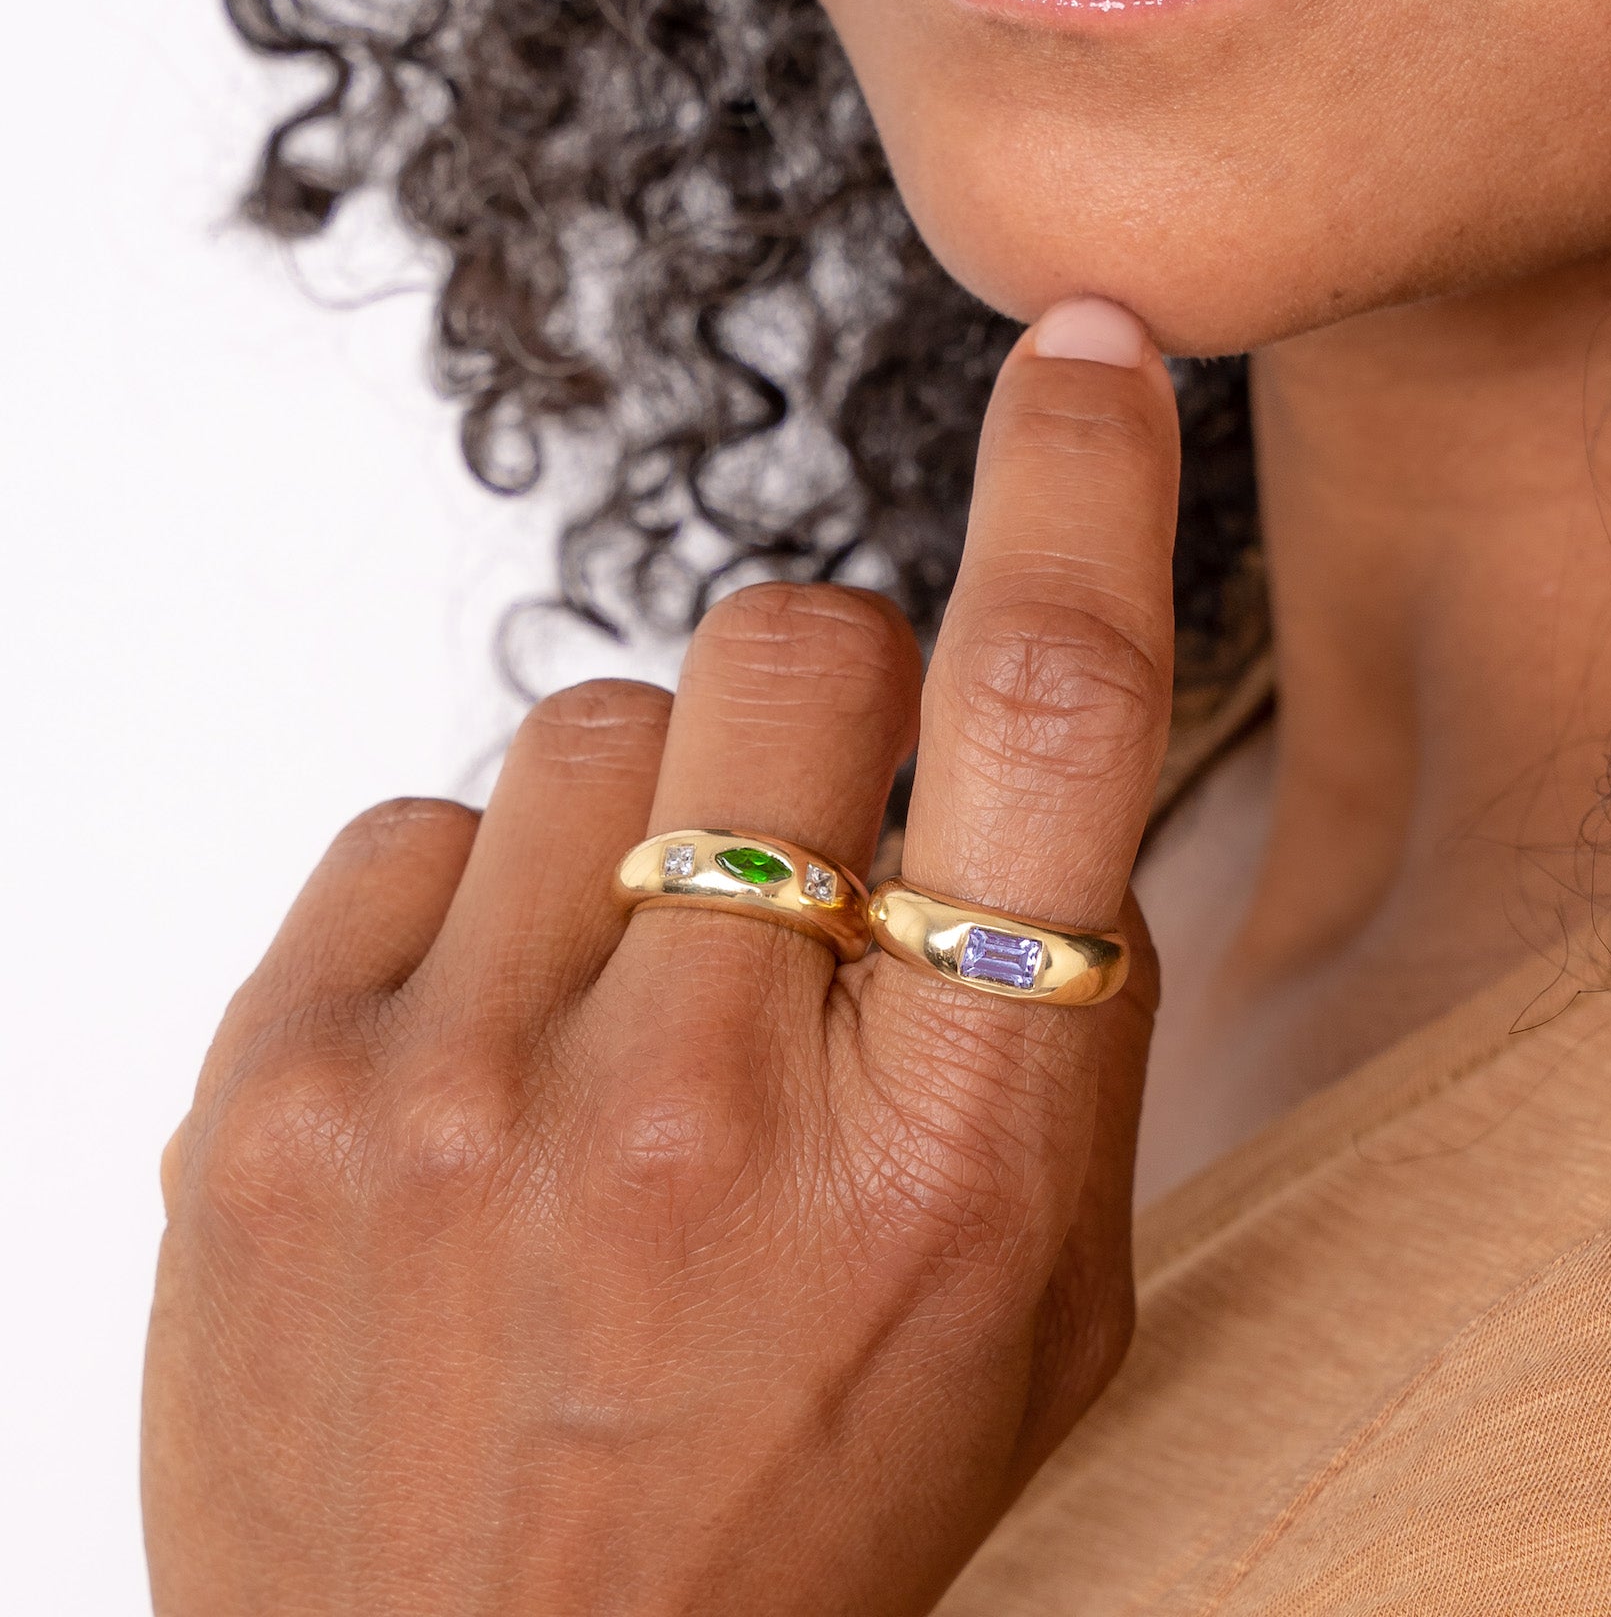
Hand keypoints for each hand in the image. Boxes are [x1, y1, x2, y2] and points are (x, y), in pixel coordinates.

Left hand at [144, 298, 1178, 1614]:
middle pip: (784, 649)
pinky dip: (478, 909)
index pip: (1044, 720)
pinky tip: (495, 1061)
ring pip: (591, 720)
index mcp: (945, 1152)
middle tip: (805, 858)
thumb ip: (1050, 1025)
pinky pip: (414, 824)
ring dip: (644, 827)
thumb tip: (993, 774)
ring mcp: (457, 1088)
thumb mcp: (1027, 1303)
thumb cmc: (797, 1509)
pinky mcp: (268, 1092)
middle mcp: (701, 1097)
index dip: (1082, 492)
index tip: (1095, 355)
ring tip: (630, 1014)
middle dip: (825, 698)